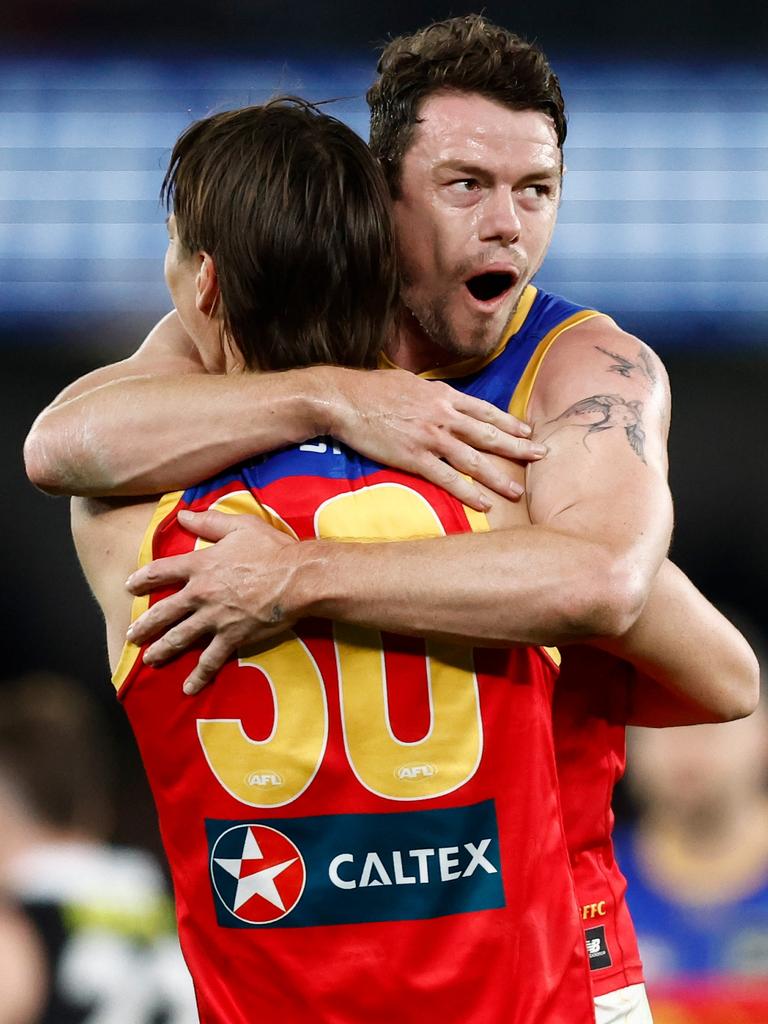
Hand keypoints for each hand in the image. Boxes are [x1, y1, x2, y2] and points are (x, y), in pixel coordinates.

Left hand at [125, 510, 299, 694]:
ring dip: (162, 650)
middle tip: (132, 635)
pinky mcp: (232, 637)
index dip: (142, 578)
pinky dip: (199, 676)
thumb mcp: (240, 526)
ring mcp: (214, 618)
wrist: (297, 578)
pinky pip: (210, 660)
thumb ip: (209, 521)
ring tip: (150, 659)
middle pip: (163, 611)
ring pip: (179, 637)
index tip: (129, 587)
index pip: (161, 571)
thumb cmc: (272, 549)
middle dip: (144, 624)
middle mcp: (200, 593)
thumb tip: (183, 515)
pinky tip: (188, 688)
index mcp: (200, 564)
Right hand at [325, 367, 546, 510]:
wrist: (344, 399)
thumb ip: (430, 394)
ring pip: (474, 459)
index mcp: (443, 396)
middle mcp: (444, 416)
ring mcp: (431, 437)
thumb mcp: (409, 382)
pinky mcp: (415, 457)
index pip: (485, 410)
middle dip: (518, 446)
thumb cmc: (371, 389)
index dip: (509, 421)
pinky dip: (467, 492)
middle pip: (489, 433)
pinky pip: (448, 478)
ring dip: (498, 476)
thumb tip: (441, 399)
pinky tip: (483, 503)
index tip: (527, 431)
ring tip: (517, 491)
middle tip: (542, 456)